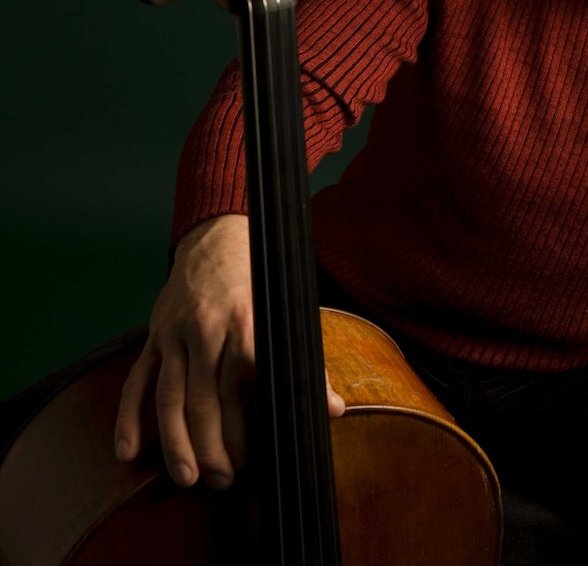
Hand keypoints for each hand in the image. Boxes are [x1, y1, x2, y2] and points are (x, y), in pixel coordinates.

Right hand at [114, 214, 344, 488]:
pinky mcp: (155, 335)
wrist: (216, 237)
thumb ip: (307, 362)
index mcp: (246, 321)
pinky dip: (128, 418)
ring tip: (187, 478)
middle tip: (223, 480)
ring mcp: (176, 332)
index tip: (251, 460)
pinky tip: (128, 453)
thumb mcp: (286, 314)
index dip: (245, 427)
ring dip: (176, 443)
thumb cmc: (259, 282)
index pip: (243, 384)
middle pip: (205, 399)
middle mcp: (208, 326)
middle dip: (213, 446)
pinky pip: (137, 381)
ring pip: (170, 396)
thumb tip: (331, 409)